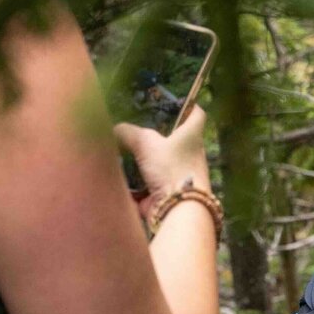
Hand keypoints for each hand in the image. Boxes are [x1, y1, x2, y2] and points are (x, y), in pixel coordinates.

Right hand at [114, 106, 211, 225]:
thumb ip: (128, 133)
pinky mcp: (170, 196)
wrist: (178, 210)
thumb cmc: (170, 169)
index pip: (197, 115)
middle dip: (159, 139)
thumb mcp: (146, 143)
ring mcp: (181, 178)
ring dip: (145, 163)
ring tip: (121, 154)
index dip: (191, 107)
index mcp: (192, 138)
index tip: (182, 103)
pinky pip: (151, 187)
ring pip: (162, 166)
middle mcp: (191, 157)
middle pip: (177, 142)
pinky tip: (120, 180)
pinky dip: (137, 186)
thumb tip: (115, 129)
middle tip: (137, 132)